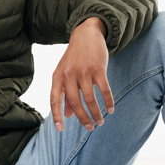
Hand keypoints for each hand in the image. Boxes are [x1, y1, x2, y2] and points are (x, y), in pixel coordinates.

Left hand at [50, 17, 113, 131]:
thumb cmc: (74, 58)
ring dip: (96, 113)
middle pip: (74, 102)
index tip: (60, 129)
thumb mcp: (65, 73)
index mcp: (57, 76)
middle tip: (90, 128)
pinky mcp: (98, 68)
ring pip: (89, 98)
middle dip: (82, 118)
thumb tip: (67, 115)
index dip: (56, 115)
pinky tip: (111, 109)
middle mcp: (68, 74)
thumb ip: (65, 93)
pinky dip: (108, 101)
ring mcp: (83, 71)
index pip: (54, 100)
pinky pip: (104, 89)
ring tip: (100, 122)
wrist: (86, 34)